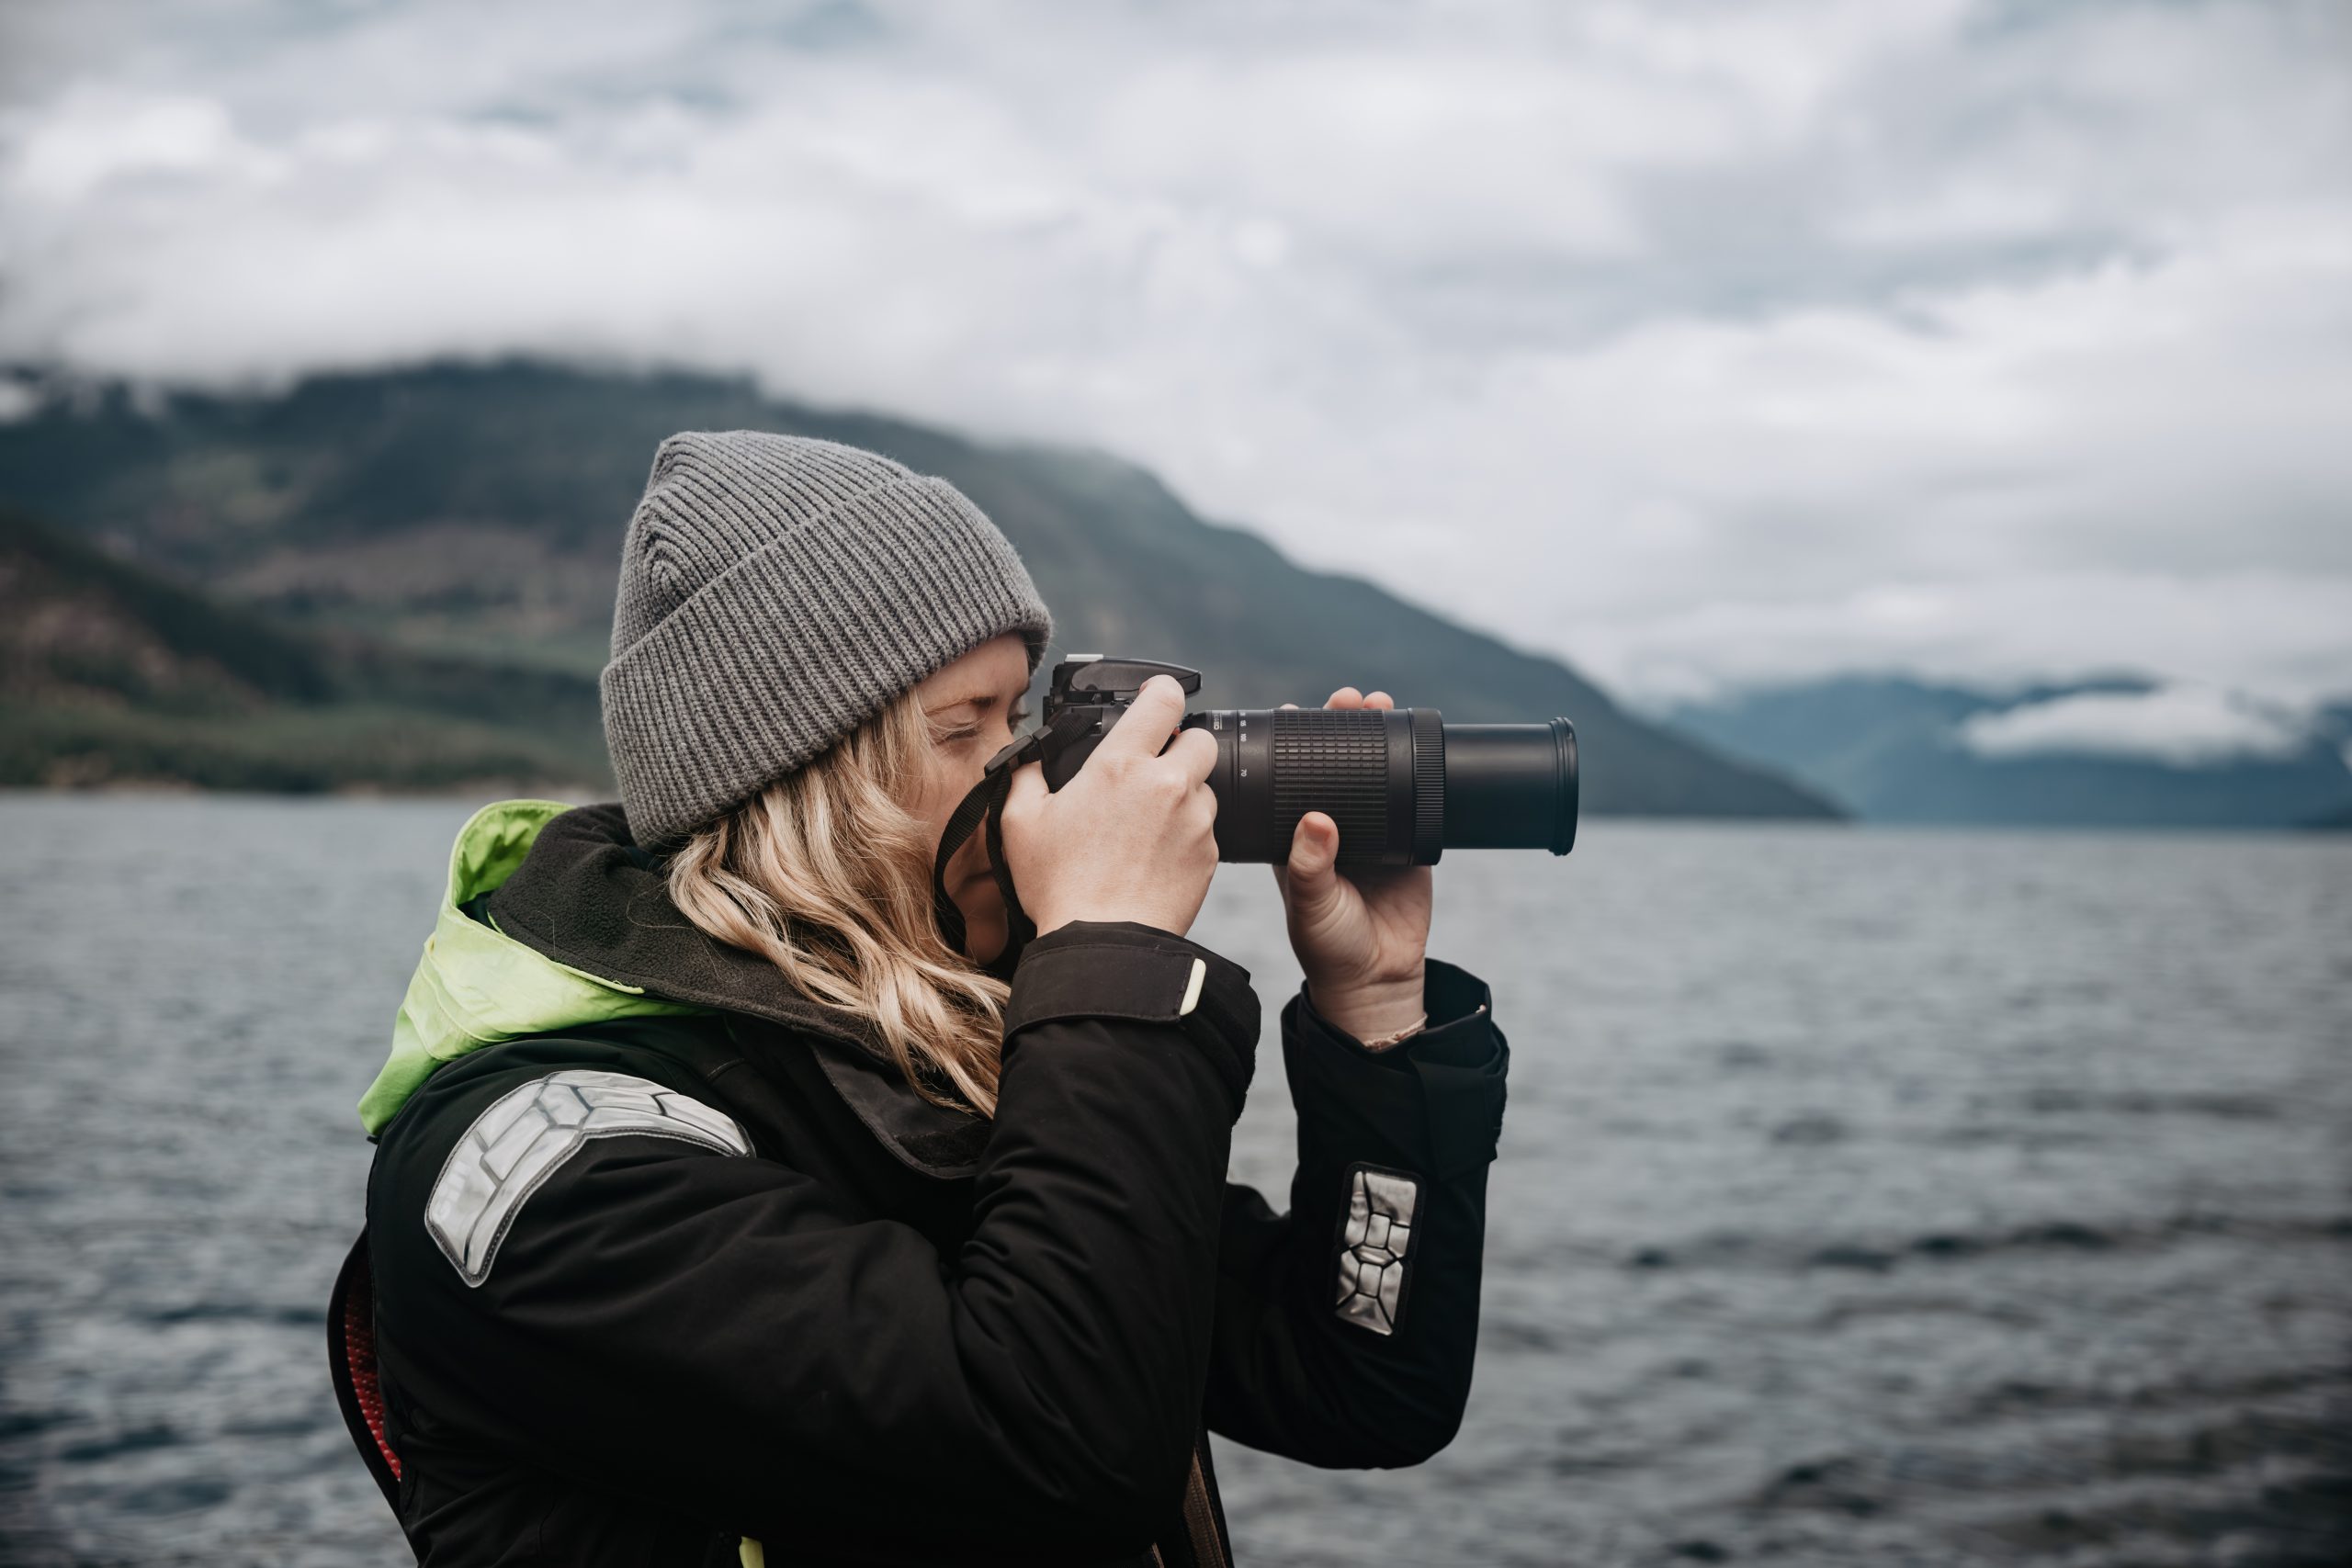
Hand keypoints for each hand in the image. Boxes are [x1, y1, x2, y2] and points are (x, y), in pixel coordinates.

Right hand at [1000, 675, 1220, 939]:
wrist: (1103, 945)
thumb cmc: (1058, 886)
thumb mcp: (1019, 823)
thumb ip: (1026, 777)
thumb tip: (1030, 760)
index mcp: (1121, 765)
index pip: (1165, 699)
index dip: (1164, 691)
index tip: (1158, 698)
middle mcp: (1167, 784)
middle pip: (1201, 739)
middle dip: (1183, 745)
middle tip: (1155, 769)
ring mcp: (1195, 820)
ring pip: (1206, 787)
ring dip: (1186, 794)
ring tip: (1150, 823)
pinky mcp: (1210, 855)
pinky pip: (1207, 830)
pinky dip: (1189, 835)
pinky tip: (1158, 856)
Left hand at [1272, 686, 1432, 1045]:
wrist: (1378, 979)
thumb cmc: (1328, 945)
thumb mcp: (1311, 905)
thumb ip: (1311, 867)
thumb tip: (1316, 820)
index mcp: (1294, 834)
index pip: (1291, 776)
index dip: (1294, 742)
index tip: (1296, 711)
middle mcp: (1329, 825)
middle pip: (1336, 762)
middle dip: (1341, 726)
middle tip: (1348, 700)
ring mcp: (1371, 829)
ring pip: (1375, 771)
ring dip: (1378, 736)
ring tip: (1380, 703)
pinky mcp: (1408, 840)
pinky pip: (1412, 798)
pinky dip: (1415, 769)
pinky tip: (1417, 744)